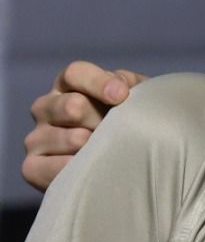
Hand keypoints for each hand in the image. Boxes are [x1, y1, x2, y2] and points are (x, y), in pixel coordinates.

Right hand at [22, 62, 144, 190]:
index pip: (75, 73)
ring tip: (109, 152)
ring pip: (70, 138)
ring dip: (96, 147)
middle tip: (118, 132)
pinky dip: (76, 168)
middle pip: (72, 106)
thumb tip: (119, 87)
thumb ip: (128, 83)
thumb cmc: (129, 120)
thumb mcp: (135, 96)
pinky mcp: (32, 167)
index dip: (98, 82)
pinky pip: (49, 167)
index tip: (122, 96)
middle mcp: (45, 107)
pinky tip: (91, 168)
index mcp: (68, 85)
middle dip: (101, 120)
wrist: (123, 159)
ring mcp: (36, 137)